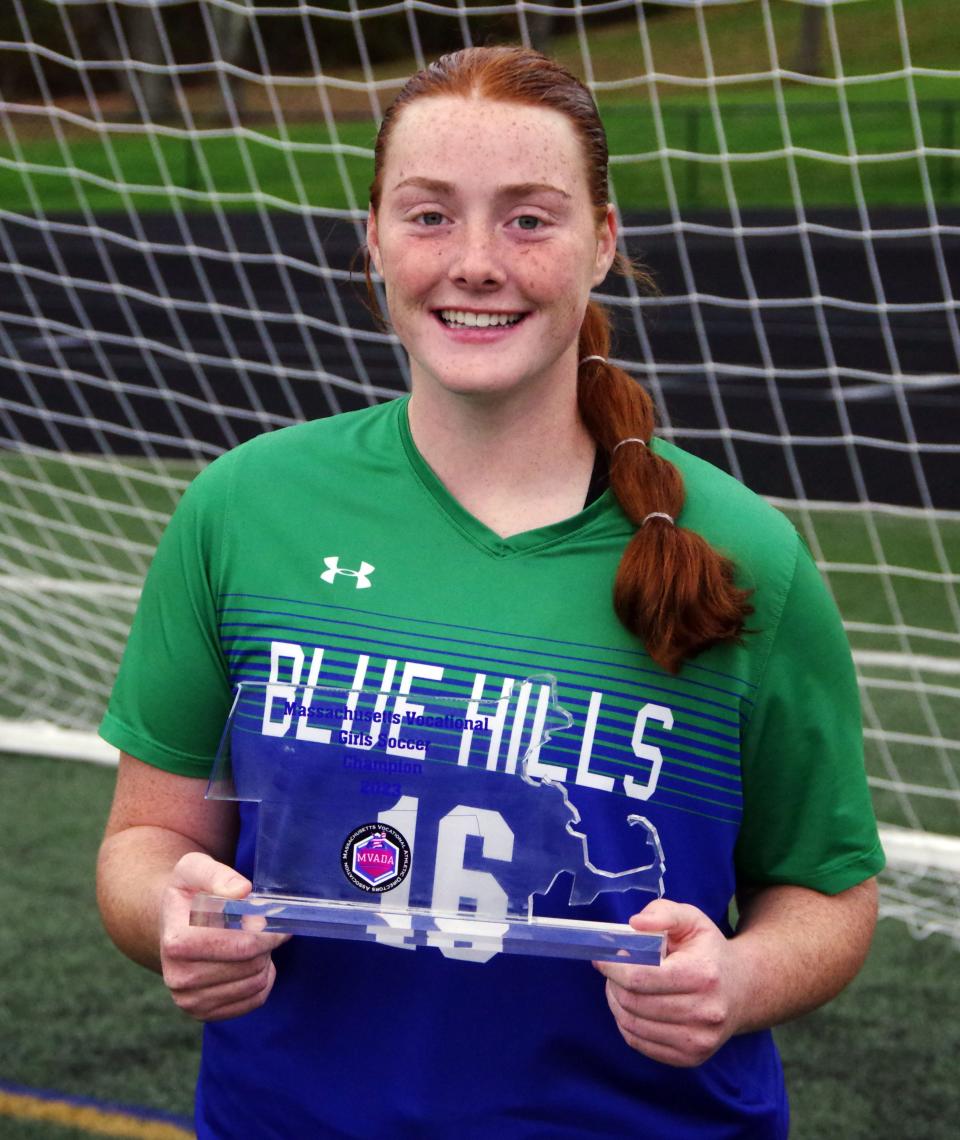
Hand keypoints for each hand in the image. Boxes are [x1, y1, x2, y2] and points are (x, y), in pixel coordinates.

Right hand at [159, 852, 289, 1021]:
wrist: (172, 924)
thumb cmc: (189, 894)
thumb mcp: (196, 868)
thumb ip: (218, 874)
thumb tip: (242, 891)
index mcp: (177, 942)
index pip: (242, 945)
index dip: (267, 930)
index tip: (272, 916)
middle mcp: (178, 978)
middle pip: (251, 965)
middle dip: (265, 943)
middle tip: (261, 927)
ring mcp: (189, 1001)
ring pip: (255, 984)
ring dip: (264, 961)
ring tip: (251, 942)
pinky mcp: (203, 1014)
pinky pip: (253, 1001)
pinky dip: (262, 980)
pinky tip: (249, 962)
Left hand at [593, 898, 748, 1067]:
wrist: (742, 990)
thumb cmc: (708, 950)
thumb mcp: (691, 919)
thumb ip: (663, 913)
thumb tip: (635, 924)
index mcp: (703, 974)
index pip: (641, 977)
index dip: (613, 967)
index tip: (601, 957)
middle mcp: (705, 1012)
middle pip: (634, 1002)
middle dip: (613, 983)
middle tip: (611, 971)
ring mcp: (699, 1040)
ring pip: (633, 1025)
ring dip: (616, 1004)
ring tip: (619, 986)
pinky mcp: (691, 1058)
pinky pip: (640, 1044)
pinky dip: (627, 1024)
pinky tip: (632, 1007)